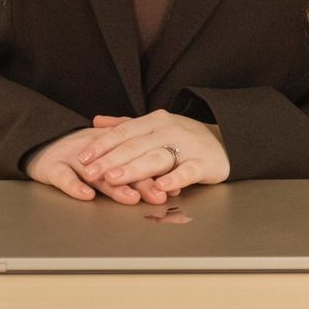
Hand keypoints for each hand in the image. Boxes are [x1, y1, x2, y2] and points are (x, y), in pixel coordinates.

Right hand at [24, 129, 174, 205]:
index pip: (137, 158)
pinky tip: (86, 195)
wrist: (39, 144)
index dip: (156, 172)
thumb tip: (168, 186)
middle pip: (121, 166)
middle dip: (142, 182)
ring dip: (114, 185)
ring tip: (130, 197)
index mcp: (110, 147)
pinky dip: (75, 186)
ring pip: (97, 172)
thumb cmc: (78, 157)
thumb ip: (134, 170)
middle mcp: (95, 152)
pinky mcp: (52, 167)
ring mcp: (73, 158)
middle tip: (159, 195)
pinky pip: (64, 177)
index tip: (175, 187)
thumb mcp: (107, 159)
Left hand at [79, 111, 228, 194]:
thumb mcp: (155, 126)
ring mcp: (187, 146)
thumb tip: (96, 121)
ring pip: (156, 157)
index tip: (82, 158)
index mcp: (154, 121)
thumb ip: (126, 125)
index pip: (123, 132)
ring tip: (114, 179)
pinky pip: (187, 171)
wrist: (226, 141)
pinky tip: (161, 188)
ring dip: (133, 169)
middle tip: (90, 172)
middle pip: (134, 146)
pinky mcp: (204, 163)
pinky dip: (174, 179)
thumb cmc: (184, 137)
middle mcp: (169, 130)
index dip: (101, 145)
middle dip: (109, 160)